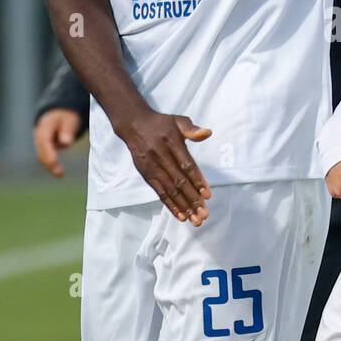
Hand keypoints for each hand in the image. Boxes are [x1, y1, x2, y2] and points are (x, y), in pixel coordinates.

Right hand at [33, 108, 83, 177]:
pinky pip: (45, 157)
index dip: (48, 152)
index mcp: (45, 126)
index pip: (44, 140)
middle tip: (59, 173)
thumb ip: (67, 130)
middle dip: (49, 162)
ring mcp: (39, 141)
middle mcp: (38, 134)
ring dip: (49, 166)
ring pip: (41, 156)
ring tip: (60, 175)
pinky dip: (50, 165)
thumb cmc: (66, 117)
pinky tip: (59, 173)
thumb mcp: (69, 120)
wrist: (59, 114)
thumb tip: (66, 142)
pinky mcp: (43, 147)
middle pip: (41, 150)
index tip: (54, 161)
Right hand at [119, 110, 211, 224]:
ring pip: (169, 190)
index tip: (207, 195)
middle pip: (178, 181)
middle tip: (204, 214)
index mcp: (171, 142)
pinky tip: (181, 215)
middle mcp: (160, 156)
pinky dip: (170, 205)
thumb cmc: (161, 123)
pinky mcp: (145, 174)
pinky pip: (159, 192)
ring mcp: (151, 166)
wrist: (133, 124)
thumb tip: (207, 133)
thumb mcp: (178, 120)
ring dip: (183, 206)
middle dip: (192, 199)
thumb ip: (192, 129)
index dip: (197, 180)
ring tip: (195, 219)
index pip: (186, 164)